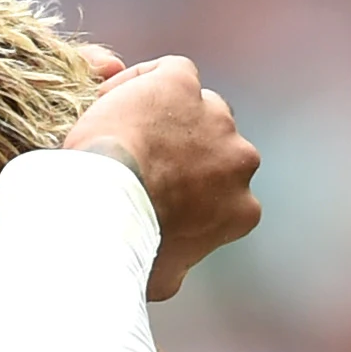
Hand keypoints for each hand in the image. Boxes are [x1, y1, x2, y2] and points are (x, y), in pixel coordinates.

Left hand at [59, 55, 260, 299]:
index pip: (225, 190)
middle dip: (186, 150)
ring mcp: (215, 118)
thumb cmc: (131, 248)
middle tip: (139, 160)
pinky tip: (114, 99)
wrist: (106, 206)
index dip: (192, 188)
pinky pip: (172, 72)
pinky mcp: (181, 84)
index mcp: (244, 210)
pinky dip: (146, 79)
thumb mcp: (164, 279)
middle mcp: (241, 159)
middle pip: (217, 144)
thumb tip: (174, 269)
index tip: (158, 192)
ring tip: (122, 129)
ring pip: (197, 106)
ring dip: (169, 114)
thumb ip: (182, 264)